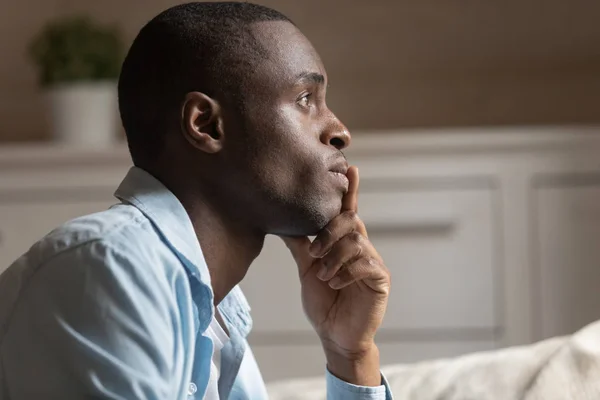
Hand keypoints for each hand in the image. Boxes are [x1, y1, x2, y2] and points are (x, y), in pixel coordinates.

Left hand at [280, 166, 390, 385]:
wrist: (335, 336)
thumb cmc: (323, 302)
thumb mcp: (307, 269)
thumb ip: (300, 245)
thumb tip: (282, 221)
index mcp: (344, 243)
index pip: (347, 211)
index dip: (350, 190)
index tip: (350, 167)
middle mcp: (361, 248)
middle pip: (351, 220)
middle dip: (329, 232)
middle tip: (314, 252)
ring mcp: (372, 263)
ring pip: (357, 241)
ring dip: (334, 257)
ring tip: (323, 276)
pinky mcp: (380, 279)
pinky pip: (366, 264)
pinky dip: (346, 272)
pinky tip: (335, 283)